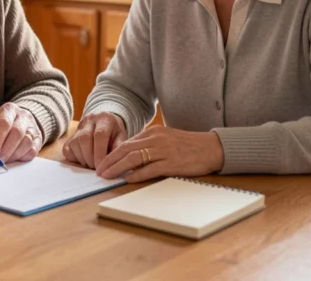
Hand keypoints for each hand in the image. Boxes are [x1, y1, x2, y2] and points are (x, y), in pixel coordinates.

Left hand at [0, 103, 41, 162]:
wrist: (22, 122)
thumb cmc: (2, 125)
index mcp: (10, 109)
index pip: (5, 122)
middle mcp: (24, 116)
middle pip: (17, 132)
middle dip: (6, 149)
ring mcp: (33, 127)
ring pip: (26, 142)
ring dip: (14, 154)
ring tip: (5, 160)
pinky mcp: (39, 139)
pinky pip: (32, 150)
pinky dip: (22, 157)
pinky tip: (14, 158)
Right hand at [62, 112, 126, 168]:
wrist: (105, 123)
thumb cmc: (115, 133)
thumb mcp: (121, 138)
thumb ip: (118, 148)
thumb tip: (113, 162)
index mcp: (105, 119)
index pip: (99, 135)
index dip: (99, 152)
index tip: (101, 167)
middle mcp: (90, 120)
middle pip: (84, 139)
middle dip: (90, 157)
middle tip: (96, 167)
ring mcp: (78, 127)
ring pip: (75, 144)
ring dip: (83, 159)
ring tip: (92, 164)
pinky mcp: (70, 136)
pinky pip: (67, 149)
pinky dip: (75, 158)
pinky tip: (84, 160)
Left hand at [95, 126, 223, 182]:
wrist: (212, 148)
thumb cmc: (188, 145)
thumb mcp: (165, 139)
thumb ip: (148, 145)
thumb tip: (130, 156)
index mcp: (153, 132)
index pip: (126, 143)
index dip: (111, 153)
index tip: (101, 163)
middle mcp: (156, 139)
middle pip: (125, 149)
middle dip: (109, 161)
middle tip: (98, 171)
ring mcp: (164, 150)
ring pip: (134, 158)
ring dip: (118, 168)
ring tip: (107, 176)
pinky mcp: (172, 163)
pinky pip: (150, 168)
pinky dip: (137, 174)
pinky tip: (127, 179)